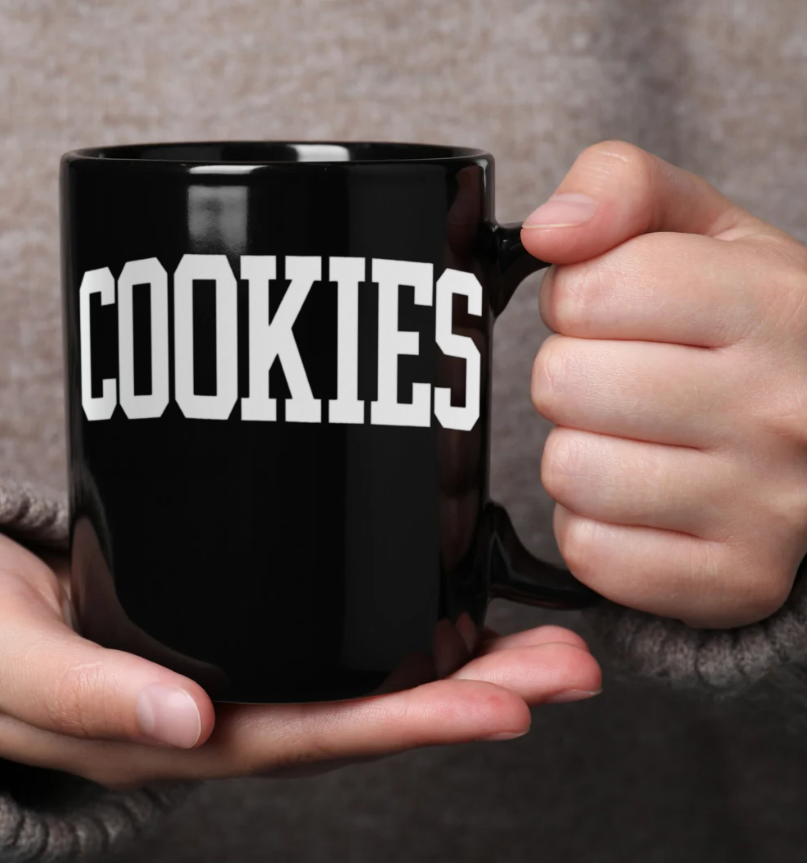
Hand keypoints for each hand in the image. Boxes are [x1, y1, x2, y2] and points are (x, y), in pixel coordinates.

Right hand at [0, 528, 601, 789]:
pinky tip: (457, 601)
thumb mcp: (6, 662)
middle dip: (476, 692)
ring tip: (550, 643)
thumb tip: (183, 724)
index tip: (505, 704)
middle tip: (570, 667)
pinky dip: (403, 621)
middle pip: (371, 708)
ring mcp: (243, 664)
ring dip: (463, 659)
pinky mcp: (242, 618)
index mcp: (186, 732)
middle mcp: (233, 707)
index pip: (318, 735)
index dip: (413, 724)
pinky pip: (335, 632)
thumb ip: (85, 696)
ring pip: (368, 673)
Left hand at [522, 140, 806, 628]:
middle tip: (619, 378)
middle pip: (565, 382)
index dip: (577, 298)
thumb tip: (550, 229)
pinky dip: (594, 525)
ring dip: (579, 450)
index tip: (610, 311)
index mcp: (774, 303)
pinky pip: (591, 550)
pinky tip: (641, 498)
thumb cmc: (747, 329)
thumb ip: (622, 188)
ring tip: (631, 438)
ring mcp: (767, 506)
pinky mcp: (736, 580)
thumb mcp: (704, 231)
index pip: (592, 290)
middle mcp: (784, 409)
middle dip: (571, 373)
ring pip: (570, 471)